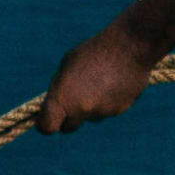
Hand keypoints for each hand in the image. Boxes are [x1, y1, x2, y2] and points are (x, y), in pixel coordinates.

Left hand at [36, 27, 155, 134]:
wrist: (130, 47)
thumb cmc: (94, 51)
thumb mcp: (68, 64)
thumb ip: (60, 87)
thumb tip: (57, 101)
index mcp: (63, 97)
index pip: (47, 126)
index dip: (44, 124)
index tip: (45, 119)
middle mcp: (81, 110)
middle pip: (68, 127)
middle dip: (67, 118)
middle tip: (72, 100)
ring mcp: (102, 112)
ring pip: (90, 117)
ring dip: (90, 106)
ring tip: (98, 81)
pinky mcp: (120, 110)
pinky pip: (108, 110)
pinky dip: (107, 101)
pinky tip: (113, 82)